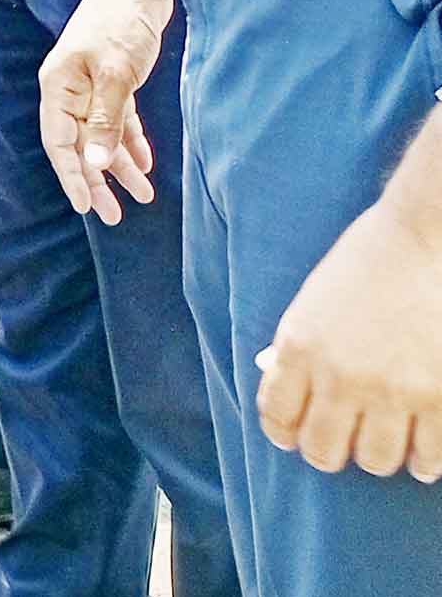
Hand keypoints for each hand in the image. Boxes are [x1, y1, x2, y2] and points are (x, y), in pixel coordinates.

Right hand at [38, 0, 171, 223]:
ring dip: (119, 165)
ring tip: (142, 196)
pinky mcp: (114, 79)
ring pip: (101, 135)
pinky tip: (145, 162)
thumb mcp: (115, 74)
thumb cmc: (120, 23)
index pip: (60, 143)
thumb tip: (94, 163)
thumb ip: (105, 120)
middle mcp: (70, 90)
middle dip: (96, 180)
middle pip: (79, 145)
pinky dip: (130, 141)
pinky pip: (118, 120)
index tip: (87, 207)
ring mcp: (91, 85)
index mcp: (59, 88)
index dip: (72, 177)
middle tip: (112, 216)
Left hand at [258, 199, 441, 478]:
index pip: (277, 418)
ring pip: (376, 461)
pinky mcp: (439, 400)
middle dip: (328, 452)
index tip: (295, 435)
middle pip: (324, 451)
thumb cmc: (366, 263)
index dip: (285, 433)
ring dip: (377, 455)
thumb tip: (280, 380)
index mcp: (299, 349)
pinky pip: (428, 458)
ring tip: (384, 441)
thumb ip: (298, 347)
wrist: (423, 240)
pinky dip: (423, 461)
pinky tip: (421, 451)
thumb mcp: (312, 302)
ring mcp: (392, 392)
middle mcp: (340, 377)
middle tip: (340, 443)